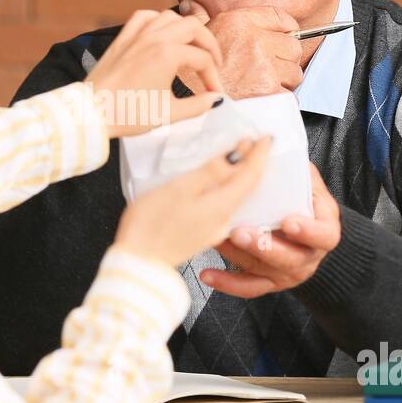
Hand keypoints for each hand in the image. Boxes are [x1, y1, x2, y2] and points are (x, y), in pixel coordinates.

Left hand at [85, 8, 223, 137]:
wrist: (91, 113)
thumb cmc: (129, 114)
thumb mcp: (169, 113)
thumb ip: (198, 105)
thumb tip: (216, 100)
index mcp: (168, 54)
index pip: (202, 60)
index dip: (213, 78)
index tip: (214, 94)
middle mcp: (154, 37)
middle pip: (193, 28)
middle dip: (209, 45)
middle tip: (214, 63)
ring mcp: (137, 34)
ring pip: (170, 17)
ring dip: (186, 29)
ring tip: (192, 46)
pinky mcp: (123, 38)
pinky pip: (145, 17)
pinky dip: (159, 20)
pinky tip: (163, 33)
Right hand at [115, 136, 271, 269]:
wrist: (136, 265)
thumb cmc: (151, 227)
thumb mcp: (180, 189)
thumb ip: (211, 171)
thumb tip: (235, 154)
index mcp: (221, 207)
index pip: (250, 175)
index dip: (259, 154)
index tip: (265, 137)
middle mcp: (223, 221)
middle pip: (247, 187)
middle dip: (253, 163)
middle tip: (255, 143)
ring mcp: (213, 230)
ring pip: (235, 197)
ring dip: (239, 176)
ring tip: (238, 157)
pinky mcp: (201, 234)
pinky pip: (223, 206)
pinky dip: (225, 189)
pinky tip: (217, 184)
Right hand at [175, 0, 302, 99]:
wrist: (186, 100)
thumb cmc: (188, 71)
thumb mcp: (195, 37)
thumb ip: (201, 18)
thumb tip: (191, 5)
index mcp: (239, 22)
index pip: (281, 18)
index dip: (285, 30)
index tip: (282, 38)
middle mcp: (254, 41)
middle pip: (293, 46)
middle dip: (284, 59)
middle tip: (267, 67)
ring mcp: (264, 67)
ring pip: (295, 72)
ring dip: (283, 80)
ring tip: (261, 84)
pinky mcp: (270, 92)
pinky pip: (289, 95)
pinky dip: (280, 99)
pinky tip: (262, 99)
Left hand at [200, 163, 341, 296]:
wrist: (312, 240)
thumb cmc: (309, 208)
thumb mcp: (313, 189)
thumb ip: (300, 175)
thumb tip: (273, 146)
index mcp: (325, 233)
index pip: (323, 236)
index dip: (307, 231)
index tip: (288, 221)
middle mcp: (307, 257)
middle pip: (289, 258)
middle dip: (263, 245)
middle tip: (242, 232)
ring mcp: (287, 273)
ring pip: (262, 269)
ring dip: (237, 255)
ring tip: (217, 241)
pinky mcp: (268, 283)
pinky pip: (247, 288)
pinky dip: (226, 283)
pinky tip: (207, 274)